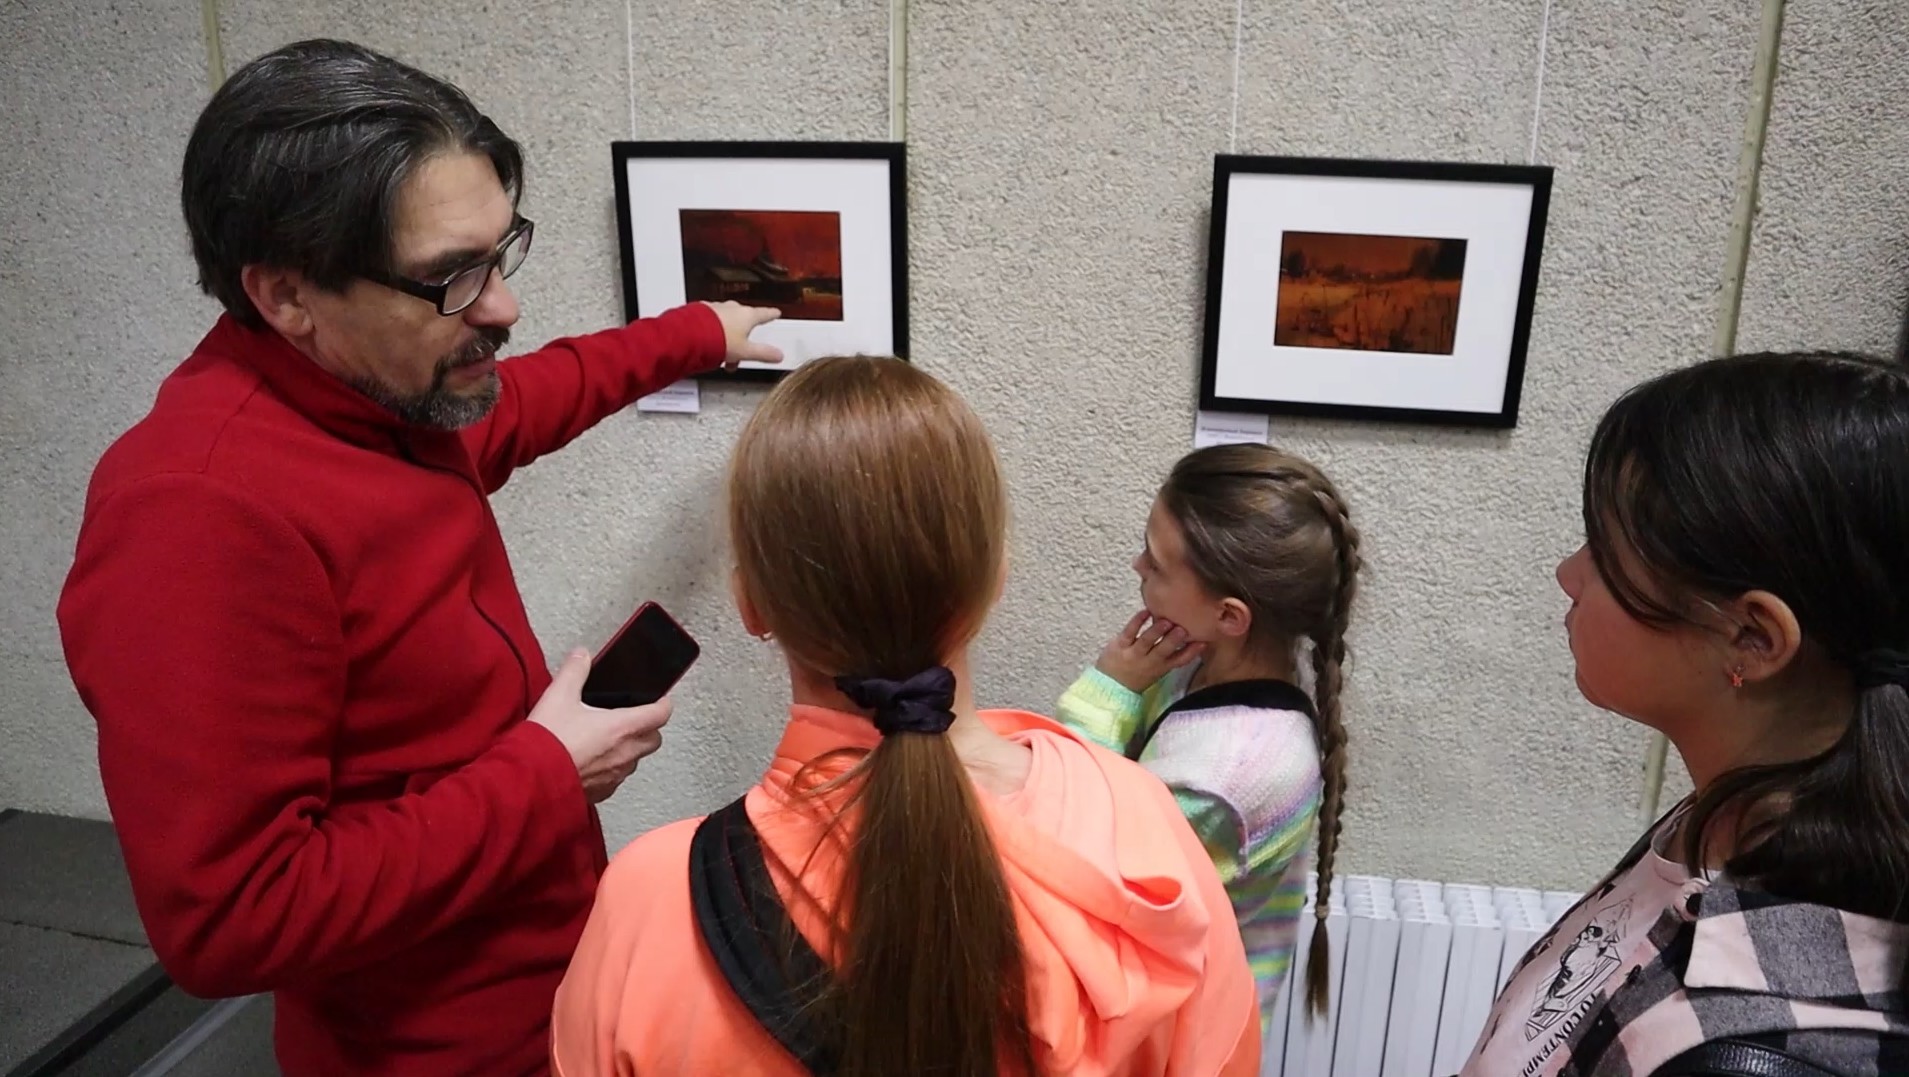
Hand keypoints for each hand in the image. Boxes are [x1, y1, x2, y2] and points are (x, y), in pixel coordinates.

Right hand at [529, 650, 672, 803]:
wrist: (529, 780)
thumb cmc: (547, 742)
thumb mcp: (558, 696)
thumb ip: (574, 672)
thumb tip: (582, 656)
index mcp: (622, 727)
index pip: (660, 714)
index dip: (663, 704)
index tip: (659, 699)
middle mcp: (624, 753)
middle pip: (654, 739)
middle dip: (649, 728)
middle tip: (634, 718)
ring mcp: (614, 775)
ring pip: (636, 760)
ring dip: (630, 749)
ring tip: (610, 738)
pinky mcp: (601, 792)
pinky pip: (616, 778)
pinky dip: (611, 767)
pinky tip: (592, 760)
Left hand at [701, 301, 783, 368]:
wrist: (690, 334)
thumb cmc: (717, 340)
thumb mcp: (745, 352)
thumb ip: (763, 353)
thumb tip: (778, 356)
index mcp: (747, 316)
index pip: (764, 314)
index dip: (771, 314)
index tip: (775, 313)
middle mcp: (732, 308)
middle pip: (744, 320)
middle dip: (743, 337)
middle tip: (741, 353)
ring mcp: (716, 308)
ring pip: (727, 322)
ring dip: (727, 336)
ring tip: (721, 354)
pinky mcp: (701, 311)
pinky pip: (712, 321)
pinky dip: (713, 331)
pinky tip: (708, 342)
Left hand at [1094, 610, 1205, 693]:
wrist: (1110, 687)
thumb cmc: (1137, 675)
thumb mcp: (1158, 671)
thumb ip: (1172, 656)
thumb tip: (1191, 639)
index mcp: (1161, 668)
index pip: (1180, 660)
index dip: (1192, 652)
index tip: (1203, 641)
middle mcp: (1149, 661)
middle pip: (1163, 650)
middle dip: (1173, 640)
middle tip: (1183, 630)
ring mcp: (1133, 653)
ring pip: (1147, 641)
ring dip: (1156, 631)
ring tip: (1166, 621)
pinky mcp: (1120, 645)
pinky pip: (1129, 632)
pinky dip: (1138, 621)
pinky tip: (1146, 611)